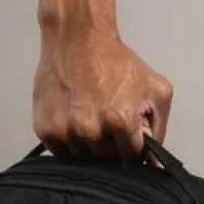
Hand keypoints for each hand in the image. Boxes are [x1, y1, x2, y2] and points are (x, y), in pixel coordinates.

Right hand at [32, 31, 173, 157]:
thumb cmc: (116, 62)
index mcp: (120, 122)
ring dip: (89, 146)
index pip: (132, 159)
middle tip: (109, 121)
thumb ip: (159, 130)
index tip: (129, 138)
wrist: (78, 39)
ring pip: (83, 160)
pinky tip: (75, 119)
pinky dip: (69, 142)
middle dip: (113, 147)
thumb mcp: (156, 90)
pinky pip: (61, 152)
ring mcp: (66, 132)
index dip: (133, 149)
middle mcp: (91, 130)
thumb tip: (156, 164)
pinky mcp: (45, 130)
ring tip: (91, 117)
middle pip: (107, 161)